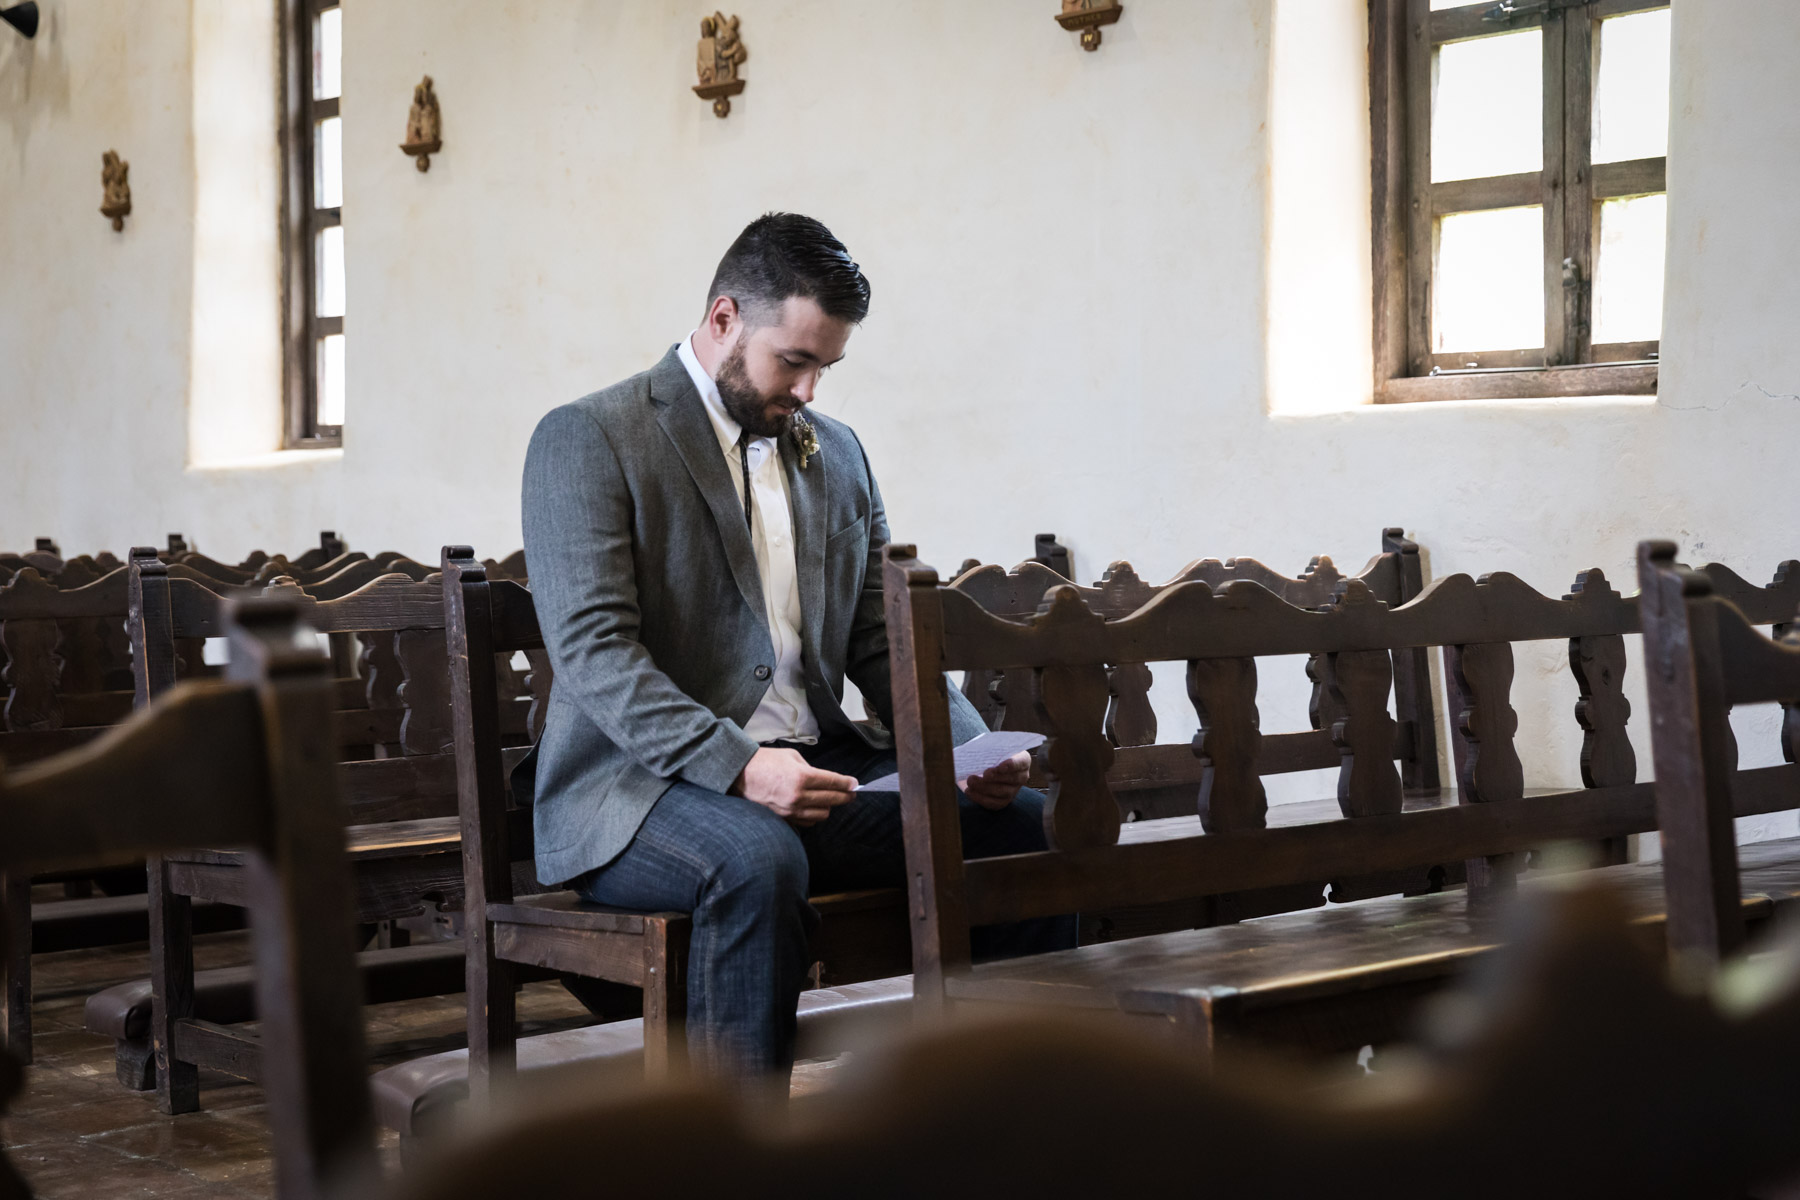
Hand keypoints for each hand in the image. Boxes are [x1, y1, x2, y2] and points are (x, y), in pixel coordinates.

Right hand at [733, 747, 857, 826]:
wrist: (740, 775)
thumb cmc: (765, 761)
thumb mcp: (791, 757)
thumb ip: (810, 769)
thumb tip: (824, 779)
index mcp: (802, 777)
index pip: (833, 783)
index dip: (847, 784)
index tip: (854, 784)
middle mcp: (798, 796)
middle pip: (832, 800)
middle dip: (845, 796)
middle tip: (850, 794)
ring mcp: (791, 810)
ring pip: (822, 814)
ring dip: (828, 806)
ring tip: (830, 799)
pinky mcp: (784, 818)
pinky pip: (808, 821)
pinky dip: (814, 815)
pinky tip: (813, 807)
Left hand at [961, 751, 1031, 810]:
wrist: (982, 765)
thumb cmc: (989, 754)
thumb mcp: (991, 748)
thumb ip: (990, 749)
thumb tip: (980, 751)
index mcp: (1022, 760)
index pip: (1021, 762)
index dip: (1012, 765)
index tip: (1001, 766)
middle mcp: (1021, 777)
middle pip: (1012, 779)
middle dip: (996, 777)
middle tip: (984, 774)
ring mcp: (1013, 791)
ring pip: (1002, 792)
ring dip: (985, 787)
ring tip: (971, 781)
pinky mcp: (1002, 801)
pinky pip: (993, 803)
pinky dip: (979, 798)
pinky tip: (969, 791)